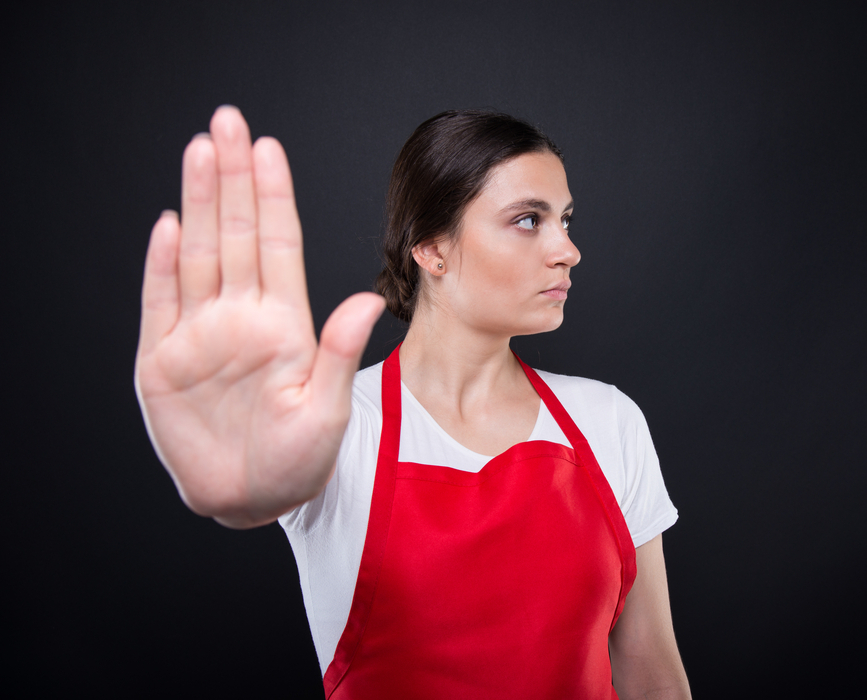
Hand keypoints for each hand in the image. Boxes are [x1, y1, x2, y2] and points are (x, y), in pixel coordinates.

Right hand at [135, 106, 384, 527]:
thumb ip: (338, 352)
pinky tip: (169, 224)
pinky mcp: (162, 362)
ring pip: (199, 254)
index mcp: (283, 323)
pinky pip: (161, 303)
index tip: (269, 149)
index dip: (273, 195)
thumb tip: (365, 299)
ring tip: (201, 150)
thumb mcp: (325, 409)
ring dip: (200, 202)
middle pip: (236, 233)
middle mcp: (241, 317)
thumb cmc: (299, 458)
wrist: (252, 498)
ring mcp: (200, 335)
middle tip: (228, 121)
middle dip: (233, 178)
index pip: (278, 244)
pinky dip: (162, 266)